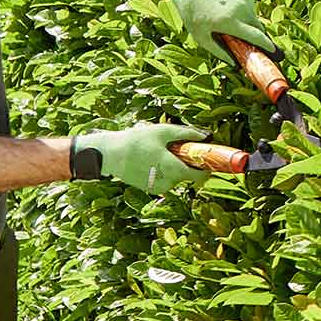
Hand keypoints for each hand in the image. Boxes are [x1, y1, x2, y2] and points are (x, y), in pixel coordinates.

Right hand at [69, 124, 207, 195]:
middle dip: (188, 163)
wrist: (110, 155)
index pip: (200, 176)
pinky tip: (152, 159)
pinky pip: (164, 179)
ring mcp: (158, 187)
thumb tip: (207, 135)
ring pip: (176, 177)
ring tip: (160, 152)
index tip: (210, 159)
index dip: (208, 168)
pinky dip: (164, 171)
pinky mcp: (149, 188)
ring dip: (175, 166)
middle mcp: (168, 183)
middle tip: (180, 148)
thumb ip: (187, 134)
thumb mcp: (163, 132)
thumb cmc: (136, 141)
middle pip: (188, 175)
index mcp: (174, 170)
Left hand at [161, 0, 275, 65]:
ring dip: (246, 20)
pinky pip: (251, 5)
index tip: (274, 53)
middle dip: (255, 35)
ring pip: (253, 16)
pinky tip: (230, 6)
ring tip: (228, 16)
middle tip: (246, 39)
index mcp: (229, 21)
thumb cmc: (194, 14)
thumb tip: (235, 64)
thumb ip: (219, 52)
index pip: (255, 36)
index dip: (267, 46)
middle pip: (257, 27)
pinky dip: (244, 9)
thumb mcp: (201, 36)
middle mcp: (240, 8)